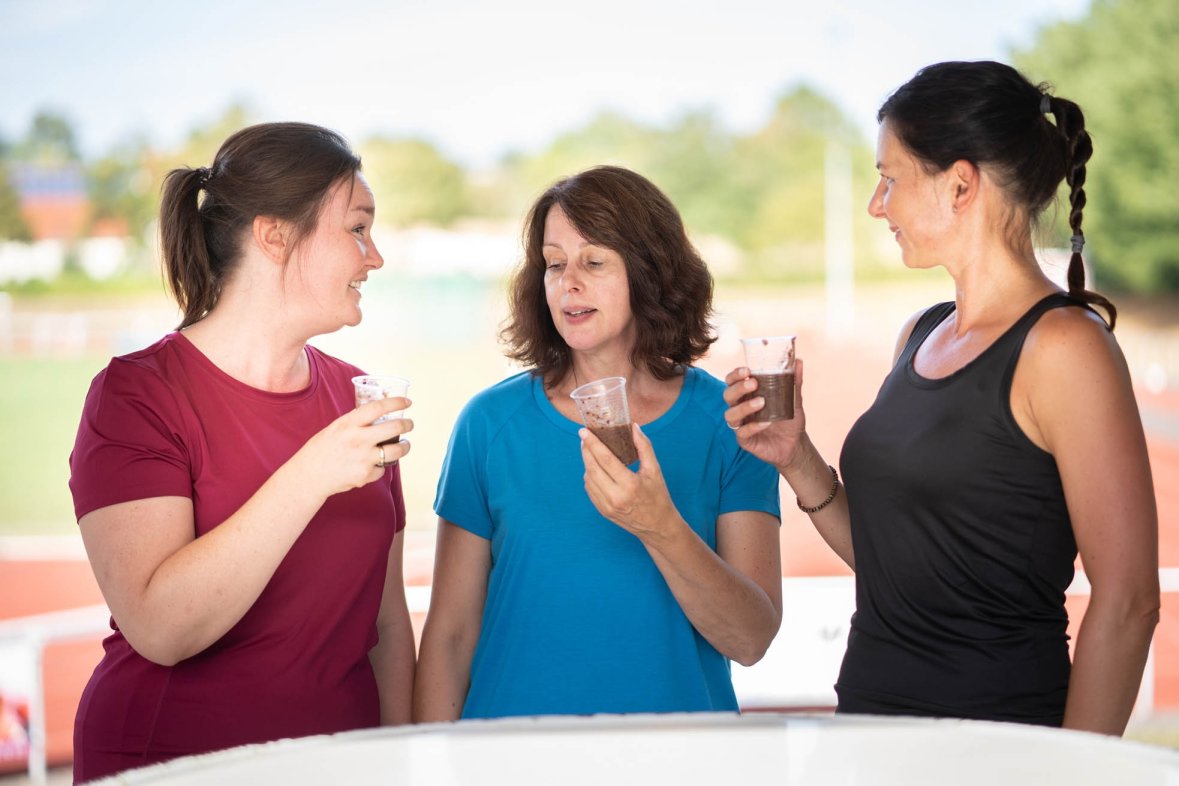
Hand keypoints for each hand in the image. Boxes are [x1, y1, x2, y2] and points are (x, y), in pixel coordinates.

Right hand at [293, 396, 413, 497]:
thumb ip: (355, 423)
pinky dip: (379, 467)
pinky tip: (370, 465)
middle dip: (407, 424)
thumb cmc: (322, 450)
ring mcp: (363, 458)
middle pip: (394, 427)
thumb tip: (378, 416)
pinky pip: (382, 469)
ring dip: (404, 447)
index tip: (407, 402)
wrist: (309, 476)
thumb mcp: (336, 428)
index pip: (378, 407)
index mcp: (348, 423)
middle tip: (410, 424)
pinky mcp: (365, 474)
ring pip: (397, 450)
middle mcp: (358, 439)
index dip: (396, 402)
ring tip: (404, 445)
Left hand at [579, 423, 680, 541]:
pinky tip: (594, 468)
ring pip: (588, 479)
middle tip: (584, 437)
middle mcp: (615, 497)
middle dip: (586, 450)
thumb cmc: (658, 497)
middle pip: (592, 468)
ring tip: (590, 450)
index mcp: (630, 485)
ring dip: (587, 462)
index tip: (583, 431)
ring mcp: (606, 506)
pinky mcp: (602, 511)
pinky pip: (590, 489)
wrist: (657, 527)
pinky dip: (589, 476)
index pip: (605, 460)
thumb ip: (644, 447)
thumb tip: (634, 427)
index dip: (593, 444)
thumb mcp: (655, 470)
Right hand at [722, 359, 806, 471]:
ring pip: (731, 414)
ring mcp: (740, 424)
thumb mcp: (793, 399)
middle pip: (728, 395)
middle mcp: (740, 408)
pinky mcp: (744, 440)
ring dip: (744, 407)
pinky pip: (742, 432)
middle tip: (753, 383)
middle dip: (738, 388)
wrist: (795, 444)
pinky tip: (766, 422)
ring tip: (761, 402)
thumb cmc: (789, 419)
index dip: (735, 375)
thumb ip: (794, 382)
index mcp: (747, 395)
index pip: (733, 381)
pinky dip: (753, 426)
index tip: (747, 370)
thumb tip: (798, 361)